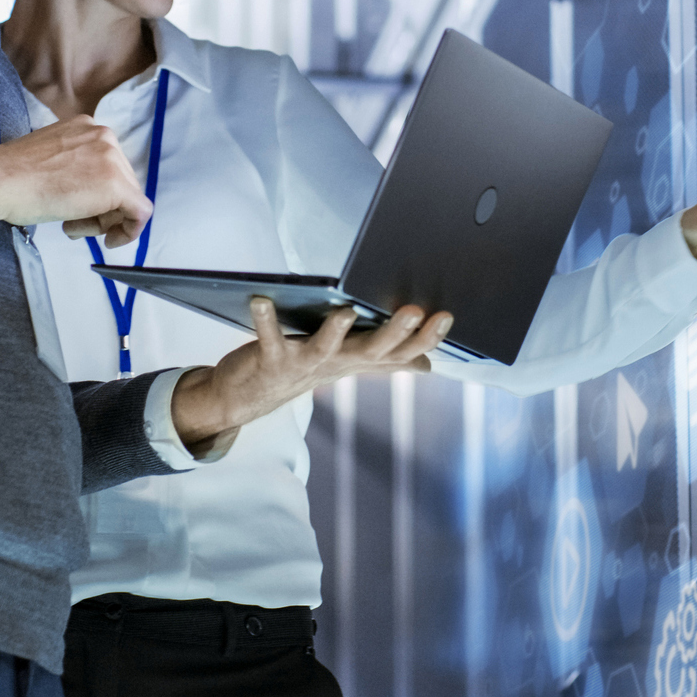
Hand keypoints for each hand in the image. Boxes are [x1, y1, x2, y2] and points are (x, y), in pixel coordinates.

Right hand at [0, 115, 150, 245]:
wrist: (0, 180)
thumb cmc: (12, 176)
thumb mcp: (51, 159)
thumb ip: (75, 167)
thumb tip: (88, 190)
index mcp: (87, 127)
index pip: (108, 166)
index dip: (97, 195)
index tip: (80, 209)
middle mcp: (105, 136)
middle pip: (121, 182)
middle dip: (102, 209)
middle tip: (74, 223)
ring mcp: (113, 158)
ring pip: (128, 199)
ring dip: (104, 220)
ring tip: (72, 226)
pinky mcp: (117, 185)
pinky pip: (140, 212)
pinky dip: (129, 231)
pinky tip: (109, 240)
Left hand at [168, 298, 452, 455]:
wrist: (249, 397)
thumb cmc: (303, 369)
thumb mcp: (348, 363)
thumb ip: (386, 359)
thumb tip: (427, 364)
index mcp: (357, 360)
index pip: (400, 352)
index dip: (425, 338)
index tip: (446, 316)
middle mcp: (336, 364)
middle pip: (372, 351)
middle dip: (394, 333)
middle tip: (414, 310)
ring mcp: (304, 364)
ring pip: (325, 349)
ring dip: (335, 332)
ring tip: (346, 311)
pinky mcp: (271, 359)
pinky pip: (268, 338)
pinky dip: (265, 319)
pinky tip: (261, 299)